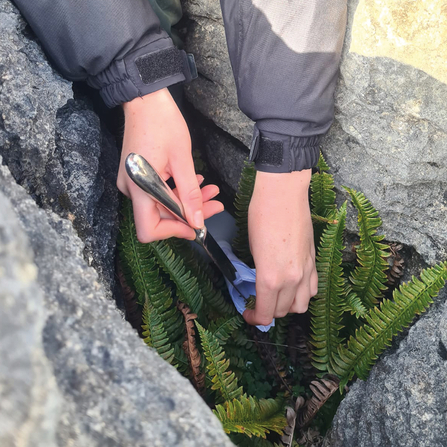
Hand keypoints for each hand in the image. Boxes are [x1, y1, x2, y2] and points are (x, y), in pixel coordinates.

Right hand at [117, 88, 222, 241]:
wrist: (145, 99)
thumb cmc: (163, 123)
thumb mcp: (182, 160)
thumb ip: (190, 195)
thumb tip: (197, 222)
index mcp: (140, 188)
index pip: (150, 229)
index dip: (174, 232)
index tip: (196, 227)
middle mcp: (131, 189)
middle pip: (159, 217)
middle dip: (188, 214)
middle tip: (214, 205)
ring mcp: (132, 183)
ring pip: (162, 205)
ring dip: (187, 201)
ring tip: (210, 190)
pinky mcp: (137, 176)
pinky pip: (158, 193)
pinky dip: (177, 191)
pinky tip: (196, 183)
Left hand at [243, 170, 317, 325]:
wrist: (283, 194)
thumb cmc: (261, 216)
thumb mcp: (252, 249)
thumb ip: (260, 272)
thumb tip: (261, 283)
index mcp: (271, 278)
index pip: (266, 314)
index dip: (254, 319)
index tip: (247, 314)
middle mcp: (292, 279)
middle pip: (283, 312)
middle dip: (268, 312)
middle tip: (258, 303)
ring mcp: (306, 271)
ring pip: (302, 305)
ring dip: (288, 306)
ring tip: (277, 297)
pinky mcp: (314, 261)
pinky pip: (312, 289)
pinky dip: (302, 293)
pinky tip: (293, 285)